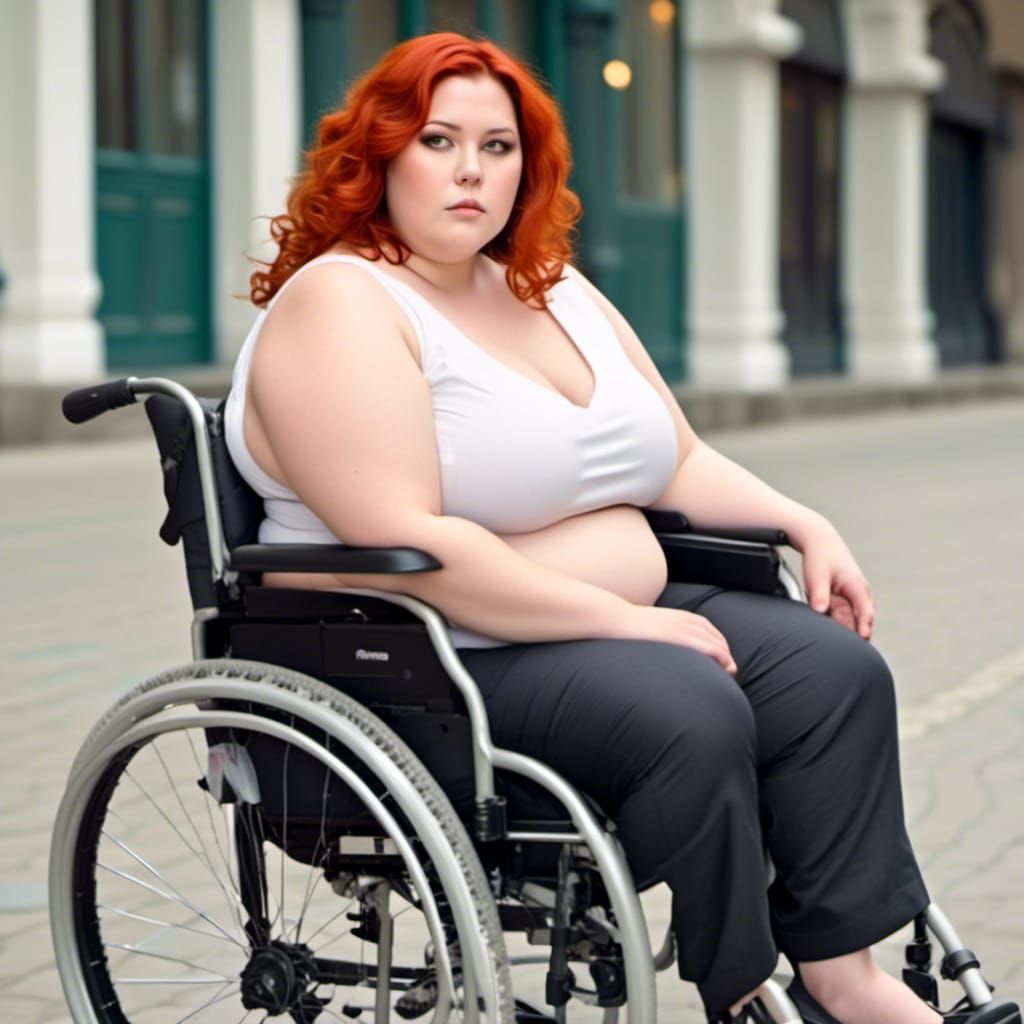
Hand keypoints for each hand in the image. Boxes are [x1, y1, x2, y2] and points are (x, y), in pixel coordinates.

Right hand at [614, 605, 737, 675]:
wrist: (615, 619)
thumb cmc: (626, 626)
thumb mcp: (648, 626)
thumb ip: (658, 633)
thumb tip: (655, 645)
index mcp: (679, 617)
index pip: (708, 630)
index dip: (718, 644)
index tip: (721, 659)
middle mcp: (685, 620)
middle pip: (715, 637)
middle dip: (725, 653)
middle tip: (729, 670)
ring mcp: (683, 628)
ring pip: (716, 642)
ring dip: (727, 656)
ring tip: (731, 671)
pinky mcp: (680, 637)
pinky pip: (708, 647)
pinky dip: (721, 656)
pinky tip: (726, 666)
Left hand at [796, 517, 874, 638]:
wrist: (819, 541)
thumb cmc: (820, 557)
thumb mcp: (817, 575)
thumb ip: (819, 593)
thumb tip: (820, 610)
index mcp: (858, 586)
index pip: (866, 610)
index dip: (865, 625)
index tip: (864, 637)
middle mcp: (861, 593)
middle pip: (863, 620)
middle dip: (856, 631)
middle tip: (844, 641)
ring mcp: (855, 597)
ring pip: (855, 619)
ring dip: (847, 626)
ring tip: (834, 634)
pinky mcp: (846, 600)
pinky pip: (846, 615)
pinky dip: (839, 620)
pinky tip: (829, 621)